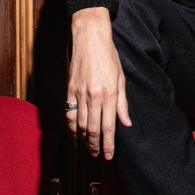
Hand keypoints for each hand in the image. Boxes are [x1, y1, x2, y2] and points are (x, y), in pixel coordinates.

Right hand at [66, 7, 131, 159]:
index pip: (108, 126)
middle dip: (95, 145)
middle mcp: (93, 95)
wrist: (89, 38)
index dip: (108, 144)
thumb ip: (122, 104)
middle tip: (97, 155)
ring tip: (88, 147)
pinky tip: (76, 132)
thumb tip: (126, 123)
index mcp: (109, 93)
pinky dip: (72, 125)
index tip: (108, 156)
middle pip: (92, 128)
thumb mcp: (121, 79)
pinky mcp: (69, 89)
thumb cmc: (109, 57)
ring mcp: (79, 93)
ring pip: (79, 123)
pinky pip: (69, 112)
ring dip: (84, 138)